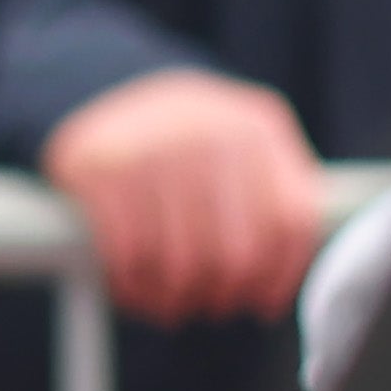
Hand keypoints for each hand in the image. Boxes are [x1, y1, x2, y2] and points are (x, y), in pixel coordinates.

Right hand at [44, 70, 330, 323]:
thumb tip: (270, 294)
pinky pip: (129, 255)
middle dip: (223, 295)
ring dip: (175, 300)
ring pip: (182, 263)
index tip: (258, 302)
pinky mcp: (103, 168)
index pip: (291, 223)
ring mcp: (156, 148)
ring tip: (169, 304)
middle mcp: (212, 133)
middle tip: (208, 306)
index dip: (278, 276)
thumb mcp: (241, 146)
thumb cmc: (183, 142)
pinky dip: (132, 286)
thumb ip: (271, 200)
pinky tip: (133, 286)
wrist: (99, 85)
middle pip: (237, 253)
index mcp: (259, 129)